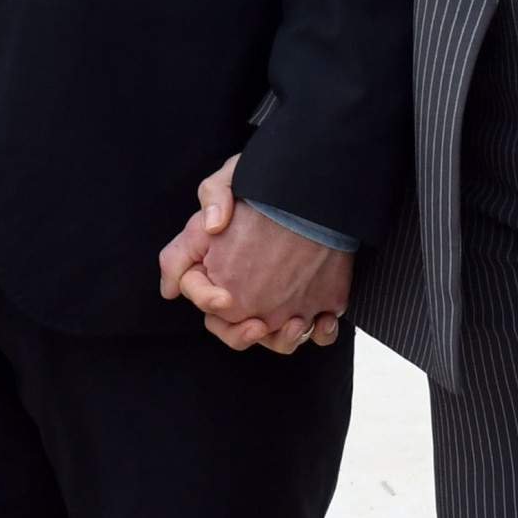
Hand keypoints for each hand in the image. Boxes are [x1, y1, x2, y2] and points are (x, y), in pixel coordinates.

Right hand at [156, 155, 346, 353]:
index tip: (225, 298)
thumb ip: (213, 195)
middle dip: (239, 334)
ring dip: (281, 340)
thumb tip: (212, 226)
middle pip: (227, 327)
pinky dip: (320, 334)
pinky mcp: (311, 303)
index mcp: (213, 260)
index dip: (205, 298)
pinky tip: (323, 320)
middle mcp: (241, 287)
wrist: (316, 195)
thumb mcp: (233, 177)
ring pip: (272, 338)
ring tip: (297, 323)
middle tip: (258, 325)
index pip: (194, 288)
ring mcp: (276, 300)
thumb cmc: (268, 186)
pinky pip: (316, 333)